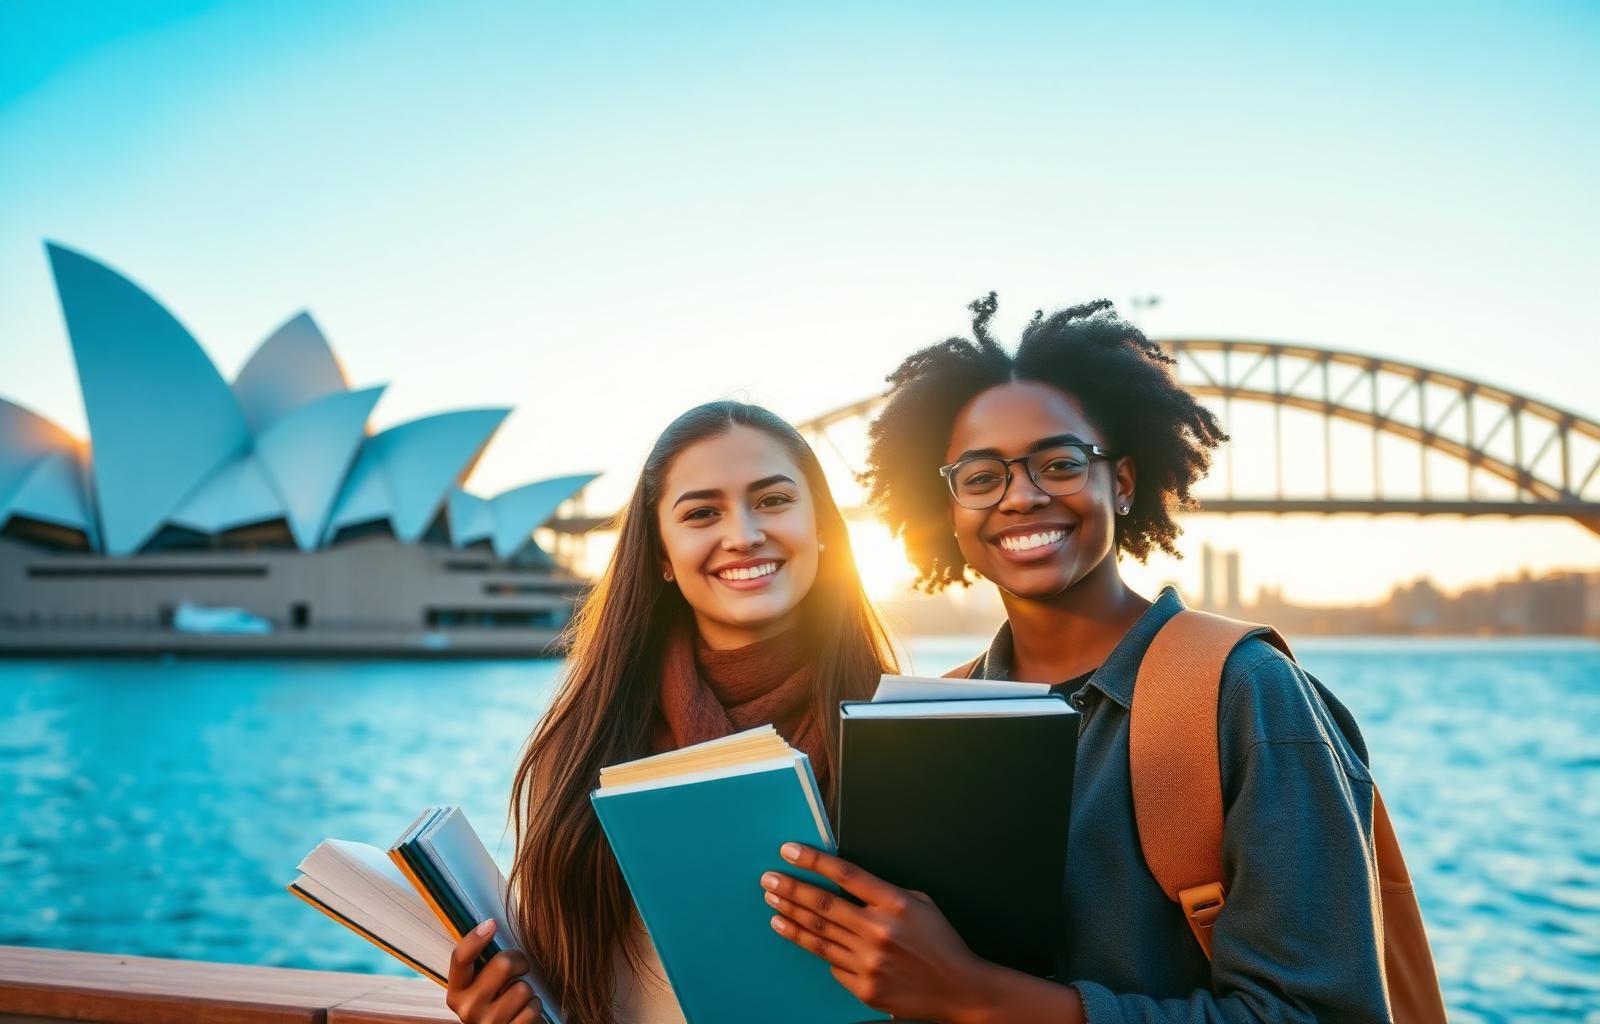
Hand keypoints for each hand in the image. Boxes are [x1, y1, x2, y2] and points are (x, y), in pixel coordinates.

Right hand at [444, 919, 541, 1023]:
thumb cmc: (497, 1005)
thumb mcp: (482, 988)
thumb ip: (484, 967)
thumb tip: (492, 926)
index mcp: (456, 993)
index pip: (460, 959)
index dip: (475, 939)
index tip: (491, 924)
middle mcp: (467, 1009)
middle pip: (502, 965)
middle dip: (519, 962)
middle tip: (520, 968)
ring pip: (522, 988)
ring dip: (528, 992)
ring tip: (519, 1001)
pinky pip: (532, 1008)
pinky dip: (534, 1008)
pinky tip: (523, 1014)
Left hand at [763, 843, 993, 1023]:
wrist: (960, 990)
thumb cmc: (940, 942)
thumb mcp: (920, 904)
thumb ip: (882, 894)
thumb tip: (844, 887)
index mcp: (895, 904)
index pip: (846, 875)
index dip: (814, 861)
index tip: (788, 851)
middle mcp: (879, 931)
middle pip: (823, 906)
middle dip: (791, 889)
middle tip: (768, 879)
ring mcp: (870, 963)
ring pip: (819, 937)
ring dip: (792, 918)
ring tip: (773, 905)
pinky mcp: (865, 988)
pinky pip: (833, 965)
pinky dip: (817, 949)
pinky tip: (798, 935)